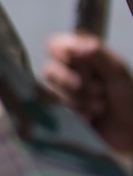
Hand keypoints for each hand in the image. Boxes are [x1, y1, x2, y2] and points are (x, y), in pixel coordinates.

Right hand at [44, 32, 132, 155]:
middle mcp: (69, 72)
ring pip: (53, 91)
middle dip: (73, 82)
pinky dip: (77, 112)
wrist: (132, 131)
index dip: (59, 51)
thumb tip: (75, 44)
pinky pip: (57, 109)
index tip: (70, 58)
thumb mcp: (117, 72)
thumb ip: (97, 54)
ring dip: (79, 100)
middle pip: (50, 70)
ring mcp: (64, 92)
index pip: (55, 45)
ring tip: (100, 107)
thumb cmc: (129, 99)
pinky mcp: (62, 111)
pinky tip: (92, 117)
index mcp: (82, 56)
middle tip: (98, 91)